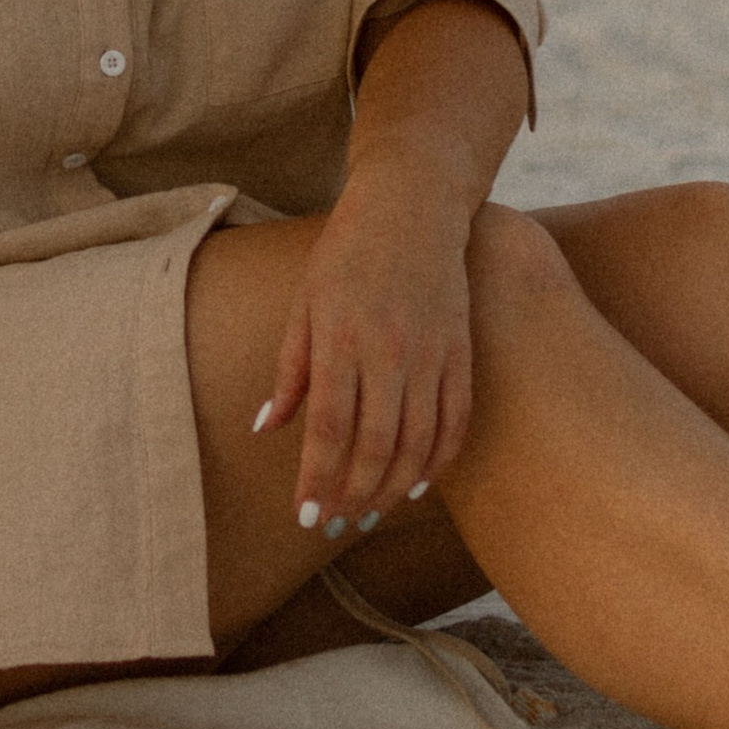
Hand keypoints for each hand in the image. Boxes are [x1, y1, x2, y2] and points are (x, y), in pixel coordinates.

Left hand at [255, 177, 474, 538]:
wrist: (413, 205)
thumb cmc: (347, 252)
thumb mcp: (304, 302)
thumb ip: (290, 369)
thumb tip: (266, 429)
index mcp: (342, 338)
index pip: (327, 429)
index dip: (317, 480)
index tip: (306, 516)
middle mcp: (390, 351)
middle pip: (375, 448)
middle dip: (352, 496)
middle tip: (335, 523)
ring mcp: (432, 353)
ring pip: (418, 445)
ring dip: (392, 489)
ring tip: (369, 511)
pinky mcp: (461, 353)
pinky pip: (454, 423)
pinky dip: (438, 462)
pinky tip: (416, 484)